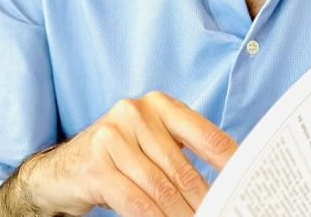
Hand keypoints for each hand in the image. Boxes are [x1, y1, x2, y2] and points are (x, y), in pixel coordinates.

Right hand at [0, 91, 236, 216]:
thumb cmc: (118, 156)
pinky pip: (134, 200)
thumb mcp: (152, 143)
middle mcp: (136, 112)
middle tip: (223, 212)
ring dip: (181, 213)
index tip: (248, 182)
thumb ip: (183, 153)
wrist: (63, 169)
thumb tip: (226, 179)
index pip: (205, 134)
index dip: (230, 161)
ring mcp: (112, 136)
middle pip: (182, 167)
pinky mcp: (95, 164)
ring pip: (159, 187)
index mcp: (159, 104)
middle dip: (205, 198)